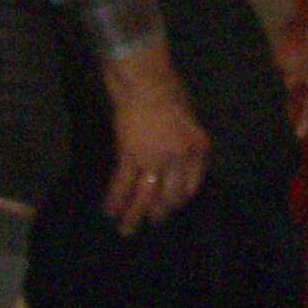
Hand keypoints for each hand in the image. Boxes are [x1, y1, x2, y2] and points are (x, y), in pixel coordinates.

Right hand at [101, 49, 209, 232]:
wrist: (145, 79)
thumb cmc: (168, 88)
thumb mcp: (190, 117)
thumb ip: (185, 139)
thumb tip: (176, 154)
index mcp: (198, 148)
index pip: (191, 186)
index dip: (178, 200)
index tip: (170, 206)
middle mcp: (180, 159)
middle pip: (169, 196)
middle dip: (158, 213)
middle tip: (149, 222)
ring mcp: (155, 160)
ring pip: (144, 196)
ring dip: (134, 215)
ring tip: (126, 228)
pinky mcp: (131, 156)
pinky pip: (123, 184)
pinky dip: (115, 199)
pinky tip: (109, 209)